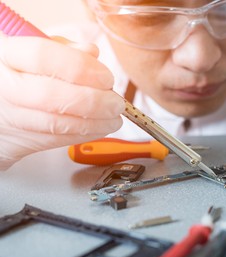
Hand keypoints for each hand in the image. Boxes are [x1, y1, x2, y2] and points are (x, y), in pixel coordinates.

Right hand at [0, 35, 124, 169]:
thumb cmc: (18, 73)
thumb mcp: (34, 51)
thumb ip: (63, 49)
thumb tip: (92, 53)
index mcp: (5, 55)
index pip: (43, 56)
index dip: (81, 68)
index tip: (106, 77)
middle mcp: (2, 86)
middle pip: (51, 96)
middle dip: (94, 101)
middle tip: (117, 103)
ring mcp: (8, 116)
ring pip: (56, 124)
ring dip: (95, 123)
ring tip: (115, 118)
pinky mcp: (16, 142)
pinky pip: (56, 141)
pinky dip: (85, 135)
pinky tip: (101, 128)